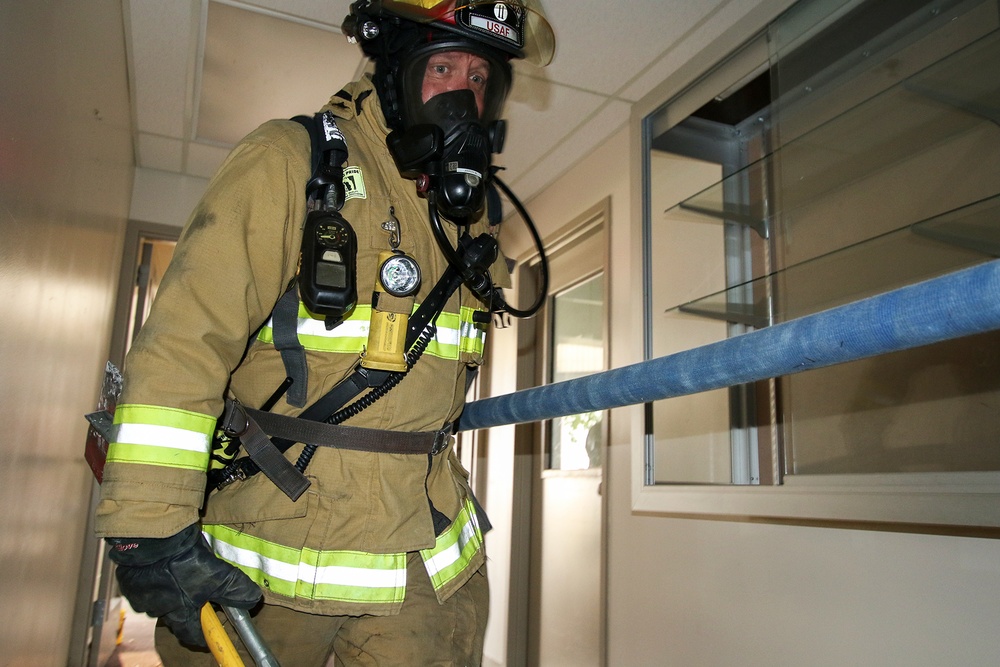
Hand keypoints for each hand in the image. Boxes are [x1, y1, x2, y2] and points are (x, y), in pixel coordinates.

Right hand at [107, 524, 261, 646]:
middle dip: (184, 609)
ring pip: (157, 601)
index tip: (205, 634)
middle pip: (173, 617)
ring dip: (168, 593)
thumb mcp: (217, 574)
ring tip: (178, 577)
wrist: (153, 540)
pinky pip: (142, 587)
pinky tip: (161, 568)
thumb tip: (253, 600)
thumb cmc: (183, 561)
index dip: (199, 635)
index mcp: (178, 612)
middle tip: (195, 597)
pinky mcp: (129, 582)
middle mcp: (157, 609)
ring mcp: (141, 596)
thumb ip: (234, 589)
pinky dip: (152, 581)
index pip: (189, 634)